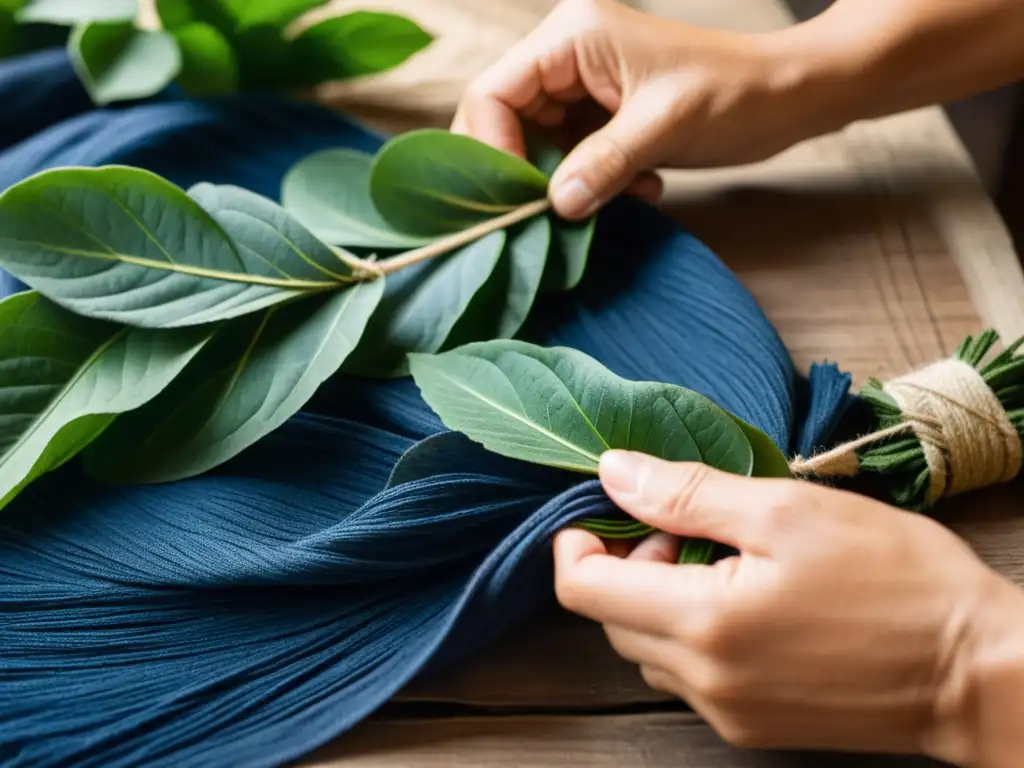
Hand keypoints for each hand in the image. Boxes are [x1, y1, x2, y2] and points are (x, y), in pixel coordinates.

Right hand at [451, 0, 827, 218]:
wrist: (787, 97)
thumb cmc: (734, 93)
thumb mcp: (663, 126)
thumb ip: (603, 163)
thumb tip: (553, 205)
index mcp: (572, 36)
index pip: (493, 93)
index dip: (491, 148)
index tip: (519, 198)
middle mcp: (567, 56)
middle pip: (506, 122)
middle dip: (526, 171)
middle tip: (549, 211)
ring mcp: (583, 87)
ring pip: (536, 146)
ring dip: (566, 182)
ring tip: (616, 195)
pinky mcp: (601, 115)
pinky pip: (570, 157)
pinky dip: (593, 183)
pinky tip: (640, 189)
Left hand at [553, 451, 1023, 764]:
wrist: (976, 671)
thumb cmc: (894, 578)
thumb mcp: (787, 511)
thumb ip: (687, 493)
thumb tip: (611, 471)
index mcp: (703, 624)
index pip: (583, 590)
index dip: (576, 542)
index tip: (608, 507)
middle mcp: (703, 681)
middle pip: (611, 618)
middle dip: (629, 564)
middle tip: (692, 526)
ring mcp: (727, 712)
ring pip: (647, 648)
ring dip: (660, 599)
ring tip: (727, 560)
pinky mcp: (752, 726)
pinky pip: (688, 675)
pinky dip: (692, 632)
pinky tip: (747, 601)